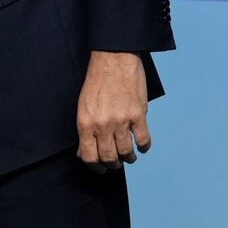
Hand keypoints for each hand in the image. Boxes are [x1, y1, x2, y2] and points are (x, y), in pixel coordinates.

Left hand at [75, 51, 150, 172]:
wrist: (113, 59)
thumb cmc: (97, 80)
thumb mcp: (83, 105)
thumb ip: (86, 129)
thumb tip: (84, 151)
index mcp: (85, 123)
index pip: (89, 156)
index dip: (95, 167)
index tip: (100, 169)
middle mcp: (102, 125)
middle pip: (108, 158)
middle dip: (112, 164)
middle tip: (115, 163)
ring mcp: (121, 121)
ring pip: (126, 152)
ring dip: (128, 158)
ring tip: (128, 156)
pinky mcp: (138, 114)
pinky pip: (143, 140)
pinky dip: (143, 147)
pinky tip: (141, 146)